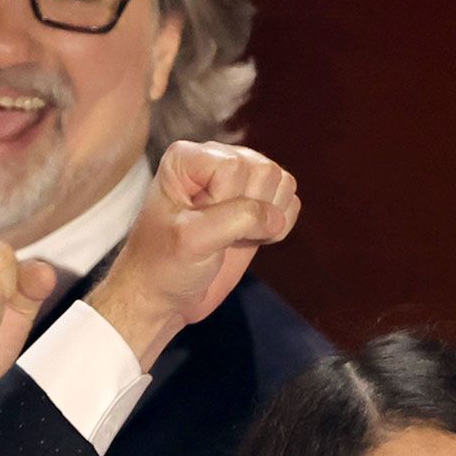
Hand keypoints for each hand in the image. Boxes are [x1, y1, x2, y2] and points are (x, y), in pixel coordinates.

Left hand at [95, 142, 300, 366]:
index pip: (235, 166)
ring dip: (266, 219)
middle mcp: (216, 160)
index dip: (225, 202)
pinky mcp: (259, 204)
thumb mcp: (192, 239)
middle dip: (249, 209)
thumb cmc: (164, 265)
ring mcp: (240, 181)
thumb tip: (276, 217)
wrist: (166, 297)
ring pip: (282, 183)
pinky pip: (291, 203)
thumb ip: (237, 219)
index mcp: (188, 158)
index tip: (199, 225)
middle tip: (218, 234)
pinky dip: (278, 227)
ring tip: (232, 237)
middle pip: (265, 171)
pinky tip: (249, 240)